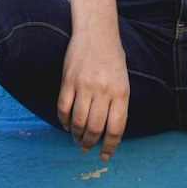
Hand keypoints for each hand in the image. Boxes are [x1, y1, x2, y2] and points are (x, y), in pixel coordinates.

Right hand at [57, 30, 129, 160]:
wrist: (96, 31)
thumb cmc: (112, 58)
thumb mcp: (123, 80)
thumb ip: (118, 104)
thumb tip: (110, 132)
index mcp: (121, 92)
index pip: (116, 128)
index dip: (110, 146)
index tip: (105, 155)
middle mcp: (103, 90)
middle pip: (95, 128)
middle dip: (90, 143)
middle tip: (86, 148)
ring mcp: (84, 85)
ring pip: (77, 121)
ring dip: (76, 135)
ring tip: (77, 139)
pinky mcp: (68, 80)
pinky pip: (63, 107)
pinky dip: (63, 121)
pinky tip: (66, 125)